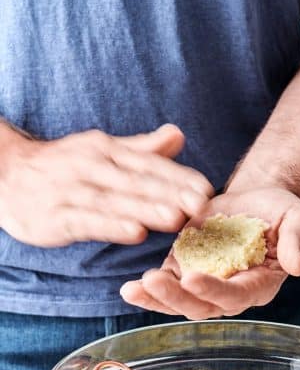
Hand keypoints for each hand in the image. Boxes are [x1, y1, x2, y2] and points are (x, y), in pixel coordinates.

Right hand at [0, 123, 212, 246]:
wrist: (5, 175)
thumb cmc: (64, 167)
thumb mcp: (102, 151)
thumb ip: (141, 149)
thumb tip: (178, 135)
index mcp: (106, 150)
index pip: (148, 164)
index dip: (179, 177)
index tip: (208, 190)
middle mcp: (91, 166)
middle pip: (136, 182)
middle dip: (171, 193)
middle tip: (202, 205)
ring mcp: (72, 191)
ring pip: (115, 201)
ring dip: (146, 210)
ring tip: (176, 219)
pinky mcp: (55, 217)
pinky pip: (87, 222)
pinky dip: (111, 227)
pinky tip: (135, 234)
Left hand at [120, 187, 299, 318]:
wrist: (259, 201)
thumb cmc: (283, 212)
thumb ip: (299, 240)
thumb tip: (297, 266)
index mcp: (259, 284)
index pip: (234, 294)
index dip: (213, 289)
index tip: (192, 278)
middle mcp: (230, 292)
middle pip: (201, 305)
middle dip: (175, 296)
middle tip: (152, 281)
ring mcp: (205, 284)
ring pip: (179, 302)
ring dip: (155, 299)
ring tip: (132, 290)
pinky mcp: (185, 270)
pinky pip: (166, 288)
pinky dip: (147, 291)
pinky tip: (129, 288)